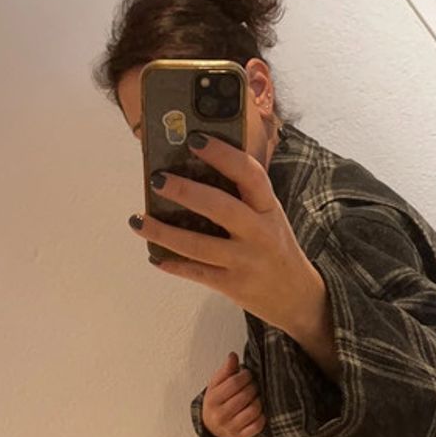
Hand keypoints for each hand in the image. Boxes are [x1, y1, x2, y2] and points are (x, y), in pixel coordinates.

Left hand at [128, 133, 326, 340]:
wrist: (297, 297)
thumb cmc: (275, 248)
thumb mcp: (270, 217)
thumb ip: (243, 198)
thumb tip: (193, 173)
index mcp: (269, 208)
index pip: (249, 173)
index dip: (222, 154)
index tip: (195, 139)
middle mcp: (259, 233)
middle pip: (220, 207)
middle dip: (185, 191)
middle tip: (157, 179)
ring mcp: (245, 261)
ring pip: (198, 245)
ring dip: (163, 232)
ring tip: (138, 220)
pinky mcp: (233, 285)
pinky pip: (196, 273)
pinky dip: (173, 264)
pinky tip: (154, 256)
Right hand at [202, 352, 266, 436]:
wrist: (211, 425)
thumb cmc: (217, 401)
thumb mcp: (216, 384)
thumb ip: (226, 370)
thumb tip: (233, 356)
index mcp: (212, 400)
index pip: (234, 383)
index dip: (245, 376)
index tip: (248, 374)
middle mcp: (220, 415)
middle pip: (245, 396)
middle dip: (253, 387)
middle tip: (254, 384)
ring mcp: (230, 428)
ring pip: (253, 410)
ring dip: (259, 400)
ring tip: (256, 396)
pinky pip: (258, 425)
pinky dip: (262, 415)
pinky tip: (258, 410)